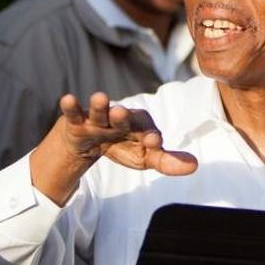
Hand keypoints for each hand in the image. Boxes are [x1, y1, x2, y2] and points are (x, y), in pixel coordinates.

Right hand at [57, 92, 197, 175]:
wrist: (92, 143)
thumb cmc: (125, 146)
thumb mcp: (146, 158)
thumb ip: (167, 161)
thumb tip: (195, 166)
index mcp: (141, 127)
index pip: (148, 131)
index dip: (150, 136)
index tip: (154, 142)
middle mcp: (121, 119)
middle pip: (125, 118)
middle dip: (124, 116)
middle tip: (122, 113)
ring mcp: (98, 119)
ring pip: (100, 111)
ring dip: (100, 106)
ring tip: (100, 97)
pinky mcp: (78, 122)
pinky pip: (74, 113)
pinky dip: (71, 107)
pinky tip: (68, 99)